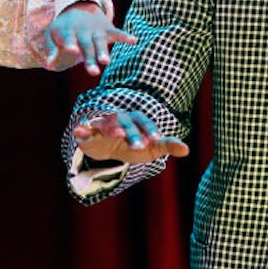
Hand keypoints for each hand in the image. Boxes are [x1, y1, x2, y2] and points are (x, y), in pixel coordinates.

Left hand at [43, 1, 135, 75]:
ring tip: (106, 62)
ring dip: (104, 51)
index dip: (70, 44)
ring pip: (100, 42)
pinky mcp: (107, 29)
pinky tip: (134, 41)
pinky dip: (125, 36)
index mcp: (68, 32)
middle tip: (93, 73)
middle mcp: (83, 31)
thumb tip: (49, 64)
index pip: (68, 38)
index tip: (71, 50)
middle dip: (90, 58)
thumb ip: (50, 48)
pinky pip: (117, 32)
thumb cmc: (64, 25)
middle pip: (86, 46)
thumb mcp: (52, 33)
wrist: (79, 4)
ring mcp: (96, 30)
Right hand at [72, 110, 189, 163]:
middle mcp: (118, 118)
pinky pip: (84, 129)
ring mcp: (102, 124)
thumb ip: (167, 146)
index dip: (149, 129)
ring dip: (110, 127)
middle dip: (132, 133)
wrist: (107, 149)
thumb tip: (187, 149)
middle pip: (126, 122)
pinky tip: (80, 131)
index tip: (157, 140)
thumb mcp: (150, 148)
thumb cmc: (132, 144)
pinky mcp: (88, 132)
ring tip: (116, 133)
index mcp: (134, 119)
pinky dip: (82, 129)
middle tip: (139, 146)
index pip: (143, 121)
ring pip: (106, 123)